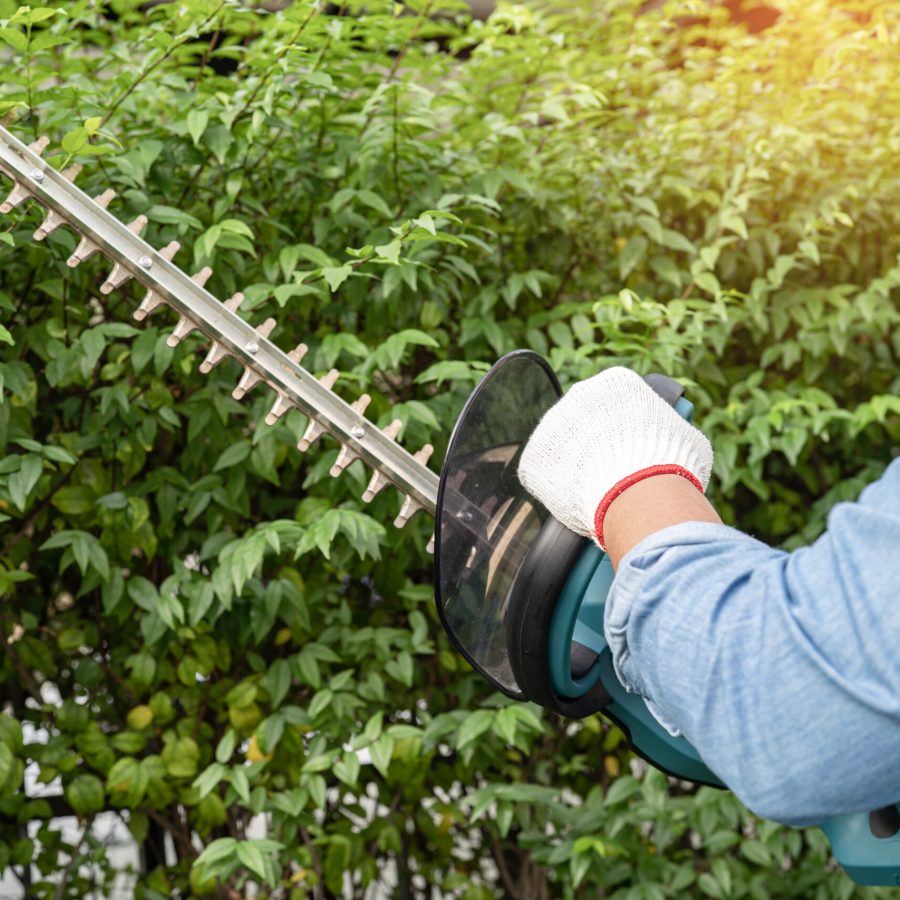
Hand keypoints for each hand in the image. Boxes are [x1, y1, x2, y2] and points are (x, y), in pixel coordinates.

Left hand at [517, 367, 713, 547]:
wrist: (639, 493)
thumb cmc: (670, 465)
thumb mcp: (688, 438)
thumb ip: (675, 432)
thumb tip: (680, 441)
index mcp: (617, 382)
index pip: (617, 402)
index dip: (625, 428)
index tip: (632, 446)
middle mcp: (580, 394)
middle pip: (586, 421)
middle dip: (598, 446)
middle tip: (615, 471)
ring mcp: (552, 424)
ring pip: (563, 446)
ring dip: (575, 465)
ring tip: (597, 490)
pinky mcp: (535, 457)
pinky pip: (543, 472)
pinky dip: (556, 487)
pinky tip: (575, 500)